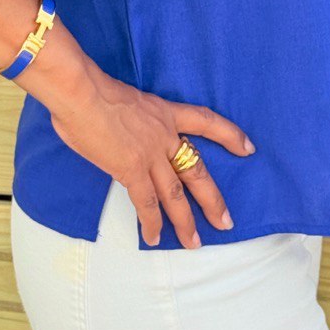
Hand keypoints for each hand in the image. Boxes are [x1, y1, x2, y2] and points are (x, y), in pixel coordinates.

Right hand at [49, 69, 254, 248]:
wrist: (81, 92)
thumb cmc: (91, 87)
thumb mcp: (125, 97)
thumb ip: (132, 117)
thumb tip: (119, 130)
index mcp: (165, 111)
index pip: (205, 121)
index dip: (229, 135)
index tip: (247, 148)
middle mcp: (164, 135)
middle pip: (197, 170)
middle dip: (212, 198)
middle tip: (226, 221)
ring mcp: (150, 154)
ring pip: (175, 194)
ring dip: (185, 221)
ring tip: (194, 242)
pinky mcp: (131, 169)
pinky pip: (146, 202)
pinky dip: (150, 222)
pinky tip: (153, 237)